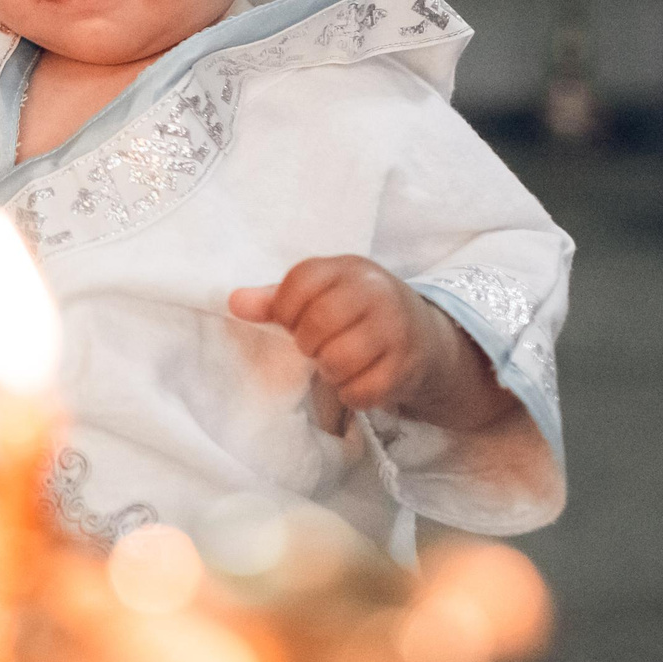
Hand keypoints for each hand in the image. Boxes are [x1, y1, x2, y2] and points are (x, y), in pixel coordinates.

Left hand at [229, 255, 513, 430]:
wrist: (428, 337)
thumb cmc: (360, 313)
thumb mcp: (324, 294)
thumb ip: (278, 299)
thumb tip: (234, 303)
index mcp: (349, 268)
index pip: (299, 283)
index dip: (287, 310)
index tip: (295, 320)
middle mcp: (377, 293)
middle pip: (316, 326)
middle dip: (309, 344)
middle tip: (319, 346)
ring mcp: (396, 331)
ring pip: (337, 361)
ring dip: (330, 370)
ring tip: (338, 362)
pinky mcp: (409, 367)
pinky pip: (361, 391)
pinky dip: (352, 393)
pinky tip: (358, 380)